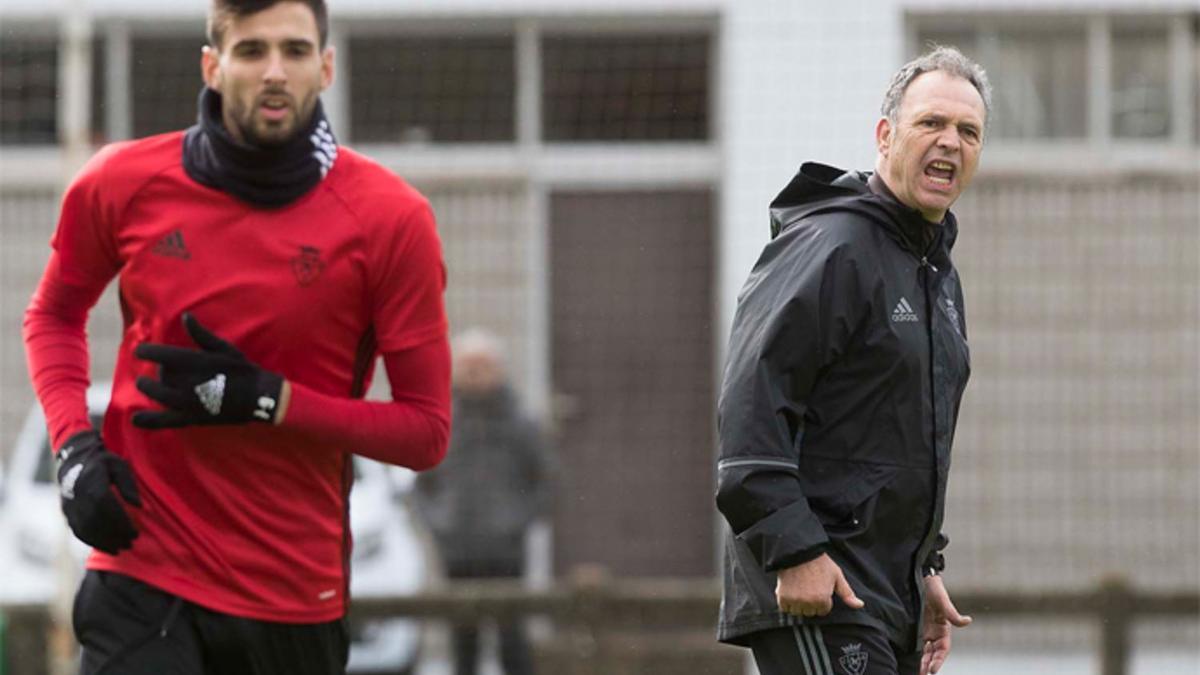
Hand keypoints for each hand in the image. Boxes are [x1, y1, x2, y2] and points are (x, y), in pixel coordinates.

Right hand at [56, 430, 141, 553]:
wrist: (74, 459)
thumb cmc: (102, 462)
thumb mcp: (119, 466)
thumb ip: (128, 484)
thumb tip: (138, 505)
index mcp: (93, 484)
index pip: (108, 508)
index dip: (121, 523)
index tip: (135, 534)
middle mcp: (79, 497)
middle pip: (97, 522)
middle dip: (115, 536)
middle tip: (130, 544)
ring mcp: (70, 506)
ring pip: (86, 530)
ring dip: (104, 542)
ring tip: (120, 549)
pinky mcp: (66, 512)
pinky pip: (77, 531)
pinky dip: (92, 541)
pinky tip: (105, 547)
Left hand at [133, 313, 285, 428]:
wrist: (259, 397)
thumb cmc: (242, 369)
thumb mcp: (224, 348)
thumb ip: (201, 334)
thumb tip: (185, 316)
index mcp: (193, 362)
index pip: (159, 354)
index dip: (146, 352)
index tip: (140, 351)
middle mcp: (186, 382)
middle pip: (160, 375)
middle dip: (157, 371)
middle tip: (161, 369)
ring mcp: (187, 402)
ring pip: (158, 394)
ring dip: (149, 388)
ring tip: (146, 385)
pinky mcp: (191, 418)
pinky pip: (165, 420)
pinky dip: (149, 420)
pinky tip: (135, 419)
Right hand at [776, 553, 864, 616]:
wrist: (799, 552)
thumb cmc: (820, 563)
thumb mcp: (837, 576)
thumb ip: (847, 593)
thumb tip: (860, 605)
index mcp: (822, 599)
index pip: (823, 611)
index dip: (822, 600)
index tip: (819, 589)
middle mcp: (808, 602)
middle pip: (810, 613)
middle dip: (810, 603)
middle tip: (809, 588)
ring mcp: (794, 600)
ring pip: (797, 612)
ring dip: (798, 604)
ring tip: (800, 590)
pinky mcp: (782, 597)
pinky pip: (785, 609)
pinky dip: (787, 603)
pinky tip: (791, 592)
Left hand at [920, 573, 971, 674]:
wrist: (924, 580)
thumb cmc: (935, 590)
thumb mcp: (943, 602)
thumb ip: (952, 614)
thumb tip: (967, 621)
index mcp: (944, 629)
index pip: (942, 649)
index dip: (938, 660)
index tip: (933, 670)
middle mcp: (936, 633)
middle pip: (934, 653)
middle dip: (929, 665)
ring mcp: (927, 631)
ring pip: (926, 652)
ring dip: (923, 663)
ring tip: (918, 673)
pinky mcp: (919, 628)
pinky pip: (919, 644)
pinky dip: (917, 654)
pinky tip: (912, 661)